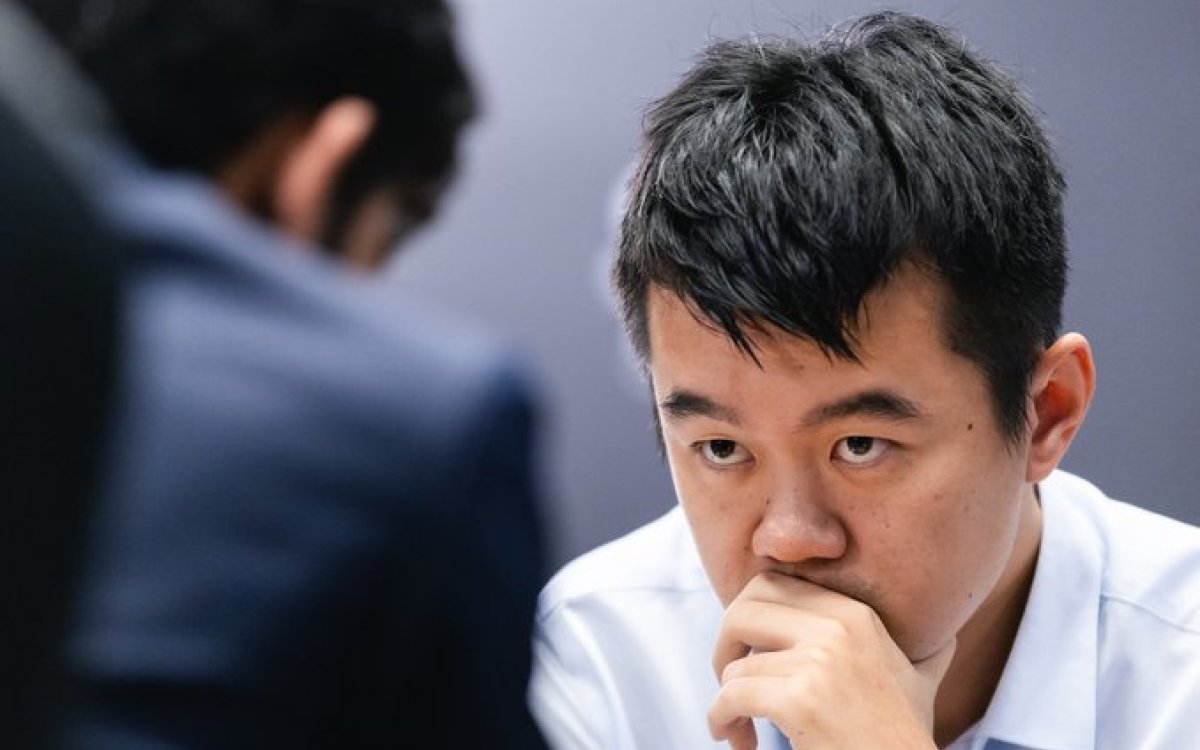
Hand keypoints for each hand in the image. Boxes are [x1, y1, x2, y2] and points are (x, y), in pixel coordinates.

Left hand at [708, 571, 954, 749]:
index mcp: (854, 614)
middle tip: (730, 683)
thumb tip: (946, 634)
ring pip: (734, 666)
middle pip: (742, 609)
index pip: (770, 584)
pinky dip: (720, 719)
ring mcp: (819, 663)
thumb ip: (926, 652)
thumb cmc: (904, 741)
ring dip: (725, 702)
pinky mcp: (800, 700)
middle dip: (723, 647)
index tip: (749, 655)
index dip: (746, 619)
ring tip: (739, 728)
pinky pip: (731, 696)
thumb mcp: (919, 683)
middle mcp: (838, 629)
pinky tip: (738, 739)